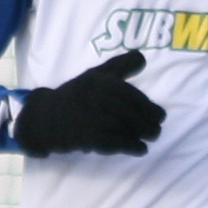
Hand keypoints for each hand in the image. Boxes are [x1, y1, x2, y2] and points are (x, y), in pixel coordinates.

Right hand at [17, 50, 164, 157]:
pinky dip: (130, 147)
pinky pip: (114, 142)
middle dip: (148, 123)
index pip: (129, 95)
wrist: (47, 118)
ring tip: (151, 138)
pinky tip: (140, 149)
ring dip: (142, 135)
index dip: (148, 106)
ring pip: (124, 128)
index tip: (160, 115)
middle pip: (129, 113)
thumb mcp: (96, 74)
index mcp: (99, 81)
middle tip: (156, 130)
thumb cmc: (77, 95)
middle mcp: (95, 98)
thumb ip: (120, 66)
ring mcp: (91, 118)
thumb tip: (143, 58)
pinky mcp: (87, 136)